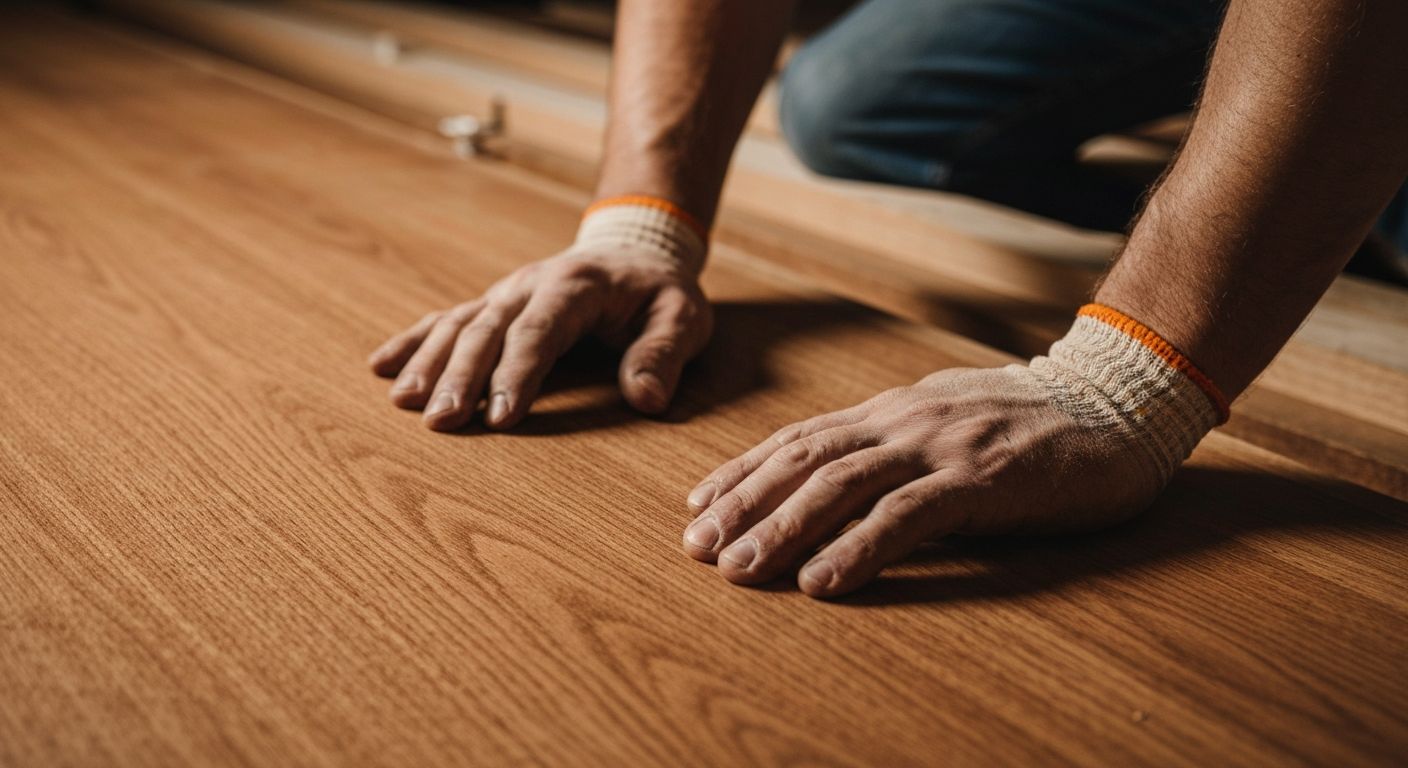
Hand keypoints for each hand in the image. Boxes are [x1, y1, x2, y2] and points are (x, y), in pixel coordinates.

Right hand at [369, 245, 711, 430]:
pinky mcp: (492, 304)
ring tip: (404, 403)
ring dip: (429, 363)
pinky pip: (446, 320)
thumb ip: (664, 353)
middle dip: (460, 376)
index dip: (517, 373)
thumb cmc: (659, 292)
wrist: (636, 247)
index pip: (540, 332)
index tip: (500, 416)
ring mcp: (505, 293)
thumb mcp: (683, 316)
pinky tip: (380, 367)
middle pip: (487, 330)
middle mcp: (529, 285)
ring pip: (458, 325)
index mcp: (575, 286)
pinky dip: (413, 342)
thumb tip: (646, 398)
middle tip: (441, 421)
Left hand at [680, 366, 1168, 597]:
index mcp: (893, 411)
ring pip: (841, 484)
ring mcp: (940, 446)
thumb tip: (843, 477)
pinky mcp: (981, 479)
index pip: (800, 438)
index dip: (743, 471)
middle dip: (744, 504)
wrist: (1118, 400)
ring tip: (741, 570)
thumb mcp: (949, 421)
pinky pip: (907, 515)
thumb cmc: (1033, 421)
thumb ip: (898, 444)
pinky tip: (824, 580)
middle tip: (698, 549)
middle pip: (804, 460)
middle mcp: (903, 421)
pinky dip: (859, 548)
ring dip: (783, 528)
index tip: (698, 507)